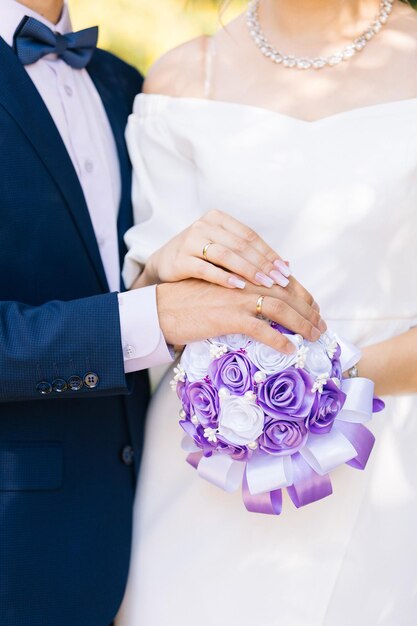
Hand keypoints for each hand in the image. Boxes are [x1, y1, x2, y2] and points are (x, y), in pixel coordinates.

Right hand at [137, 210, 291, 290]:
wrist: (162, 265)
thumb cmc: (199, 259)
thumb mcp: (223, 252)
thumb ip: (250, 255)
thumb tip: (287, 266)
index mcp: (218, 219)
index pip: (250, 236)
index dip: (270, 253)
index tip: (286, 272)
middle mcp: (204, 225)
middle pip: (241, 245)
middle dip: (264, 264)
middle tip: (281, 281)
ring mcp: (190, 241)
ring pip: (226, 255)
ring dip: (248, 270)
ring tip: (265, 285)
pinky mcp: (180, 259)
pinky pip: (206, 268)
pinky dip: (224, 278)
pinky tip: (239, 287)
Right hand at [156, 279, 325, 351]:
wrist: (162, 308)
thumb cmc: (189, 302)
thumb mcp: (219, 290)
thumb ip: (242, 291)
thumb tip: (264, 299)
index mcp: (245, 274)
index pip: (284, 282)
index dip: (304, 296)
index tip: (316, 310)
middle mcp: (245, 282)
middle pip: (288, 294)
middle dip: (310, 312)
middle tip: (322, 327)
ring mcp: (238, 299)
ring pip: (281, 309)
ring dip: (302, 324)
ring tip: (315, 338)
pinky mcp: (229, 317)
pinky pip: (262, 330)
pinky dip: (279, 340)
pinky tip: (290, 350)